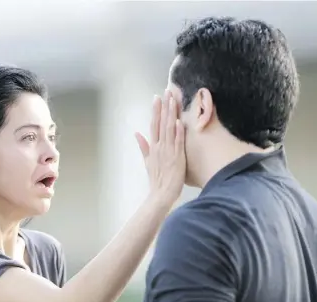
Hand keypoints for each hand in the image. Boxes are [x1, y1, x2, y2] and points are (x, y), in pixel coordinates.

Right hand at [135, 91, 185, 207]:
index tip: (157, 97)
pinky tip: (179, 121)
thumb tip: (136, 133)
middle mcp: (160, 146)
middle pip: (161, 123)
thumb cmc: (157, 179)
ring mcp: (168, 151)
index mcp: (153, 147)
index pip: (154, 124)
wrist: (161, 194)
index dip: (156, 110)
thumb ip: (143, 146)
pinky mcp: (177, 158)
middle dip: (164, 107)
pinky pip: (178, 142)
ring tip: (173, 100)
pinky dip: (178, 132)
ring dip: (171, 114)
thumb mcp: (147, 161)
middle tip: (166, 91)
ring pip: (170, 129)